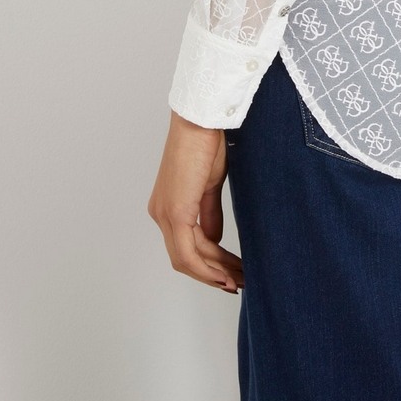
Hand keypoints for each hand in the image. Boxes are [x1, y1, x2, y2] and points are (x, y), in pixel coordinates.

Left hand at [148, 110, 244, 293]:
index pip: (186, 246)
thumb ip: (208, 213)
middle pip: (186, 258)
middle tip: (241, 282)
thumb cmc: (207, 142)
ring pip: (187, 260)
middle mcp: (160, 214)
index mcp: (167, 206)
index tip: (233, 273)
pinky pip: (189, 253)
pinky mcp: (176, 213)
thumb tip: (213, 240)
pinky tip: (226, 274)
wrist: (202, 119)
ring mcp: (165, 215)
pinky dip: (207, 268)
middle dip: (214, 273)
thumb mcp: (210, 185)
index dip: (209, 265)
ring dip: (214, 273)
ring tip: (241, 279)